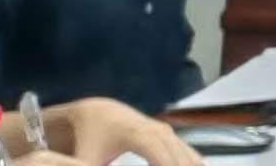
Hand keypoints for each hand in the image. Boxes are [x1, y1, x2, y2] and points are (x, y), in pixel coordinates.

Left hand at [41, 107, 198, 165]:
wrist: (97, 114)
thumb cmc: (90, 138)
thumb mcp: (85, 160)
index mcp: (139, 136)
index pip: (164, 160)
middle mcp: (159, 132)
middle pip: (181, 161)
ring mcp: (168, 132)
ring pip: (190, 158)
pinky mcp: (170, 136)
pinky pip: (189, 155)